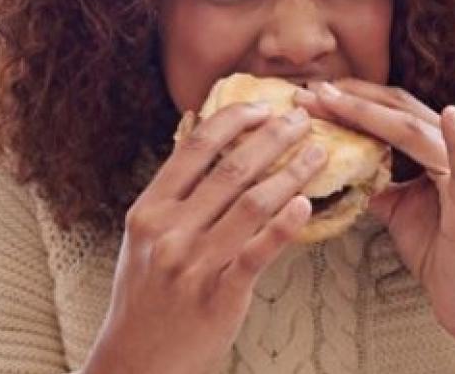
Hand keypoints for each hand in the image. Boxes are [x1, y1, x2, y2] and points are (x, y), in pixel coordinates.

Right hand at [83, 104, 327, 373]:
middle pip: (231, 170)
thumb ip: (172, 194)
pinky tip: (306, 205)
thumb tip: (199, 138)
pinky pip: (258, 252)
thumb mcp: (142, 238)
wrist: (136, 360)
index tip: (265, 106)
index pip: (194, 148)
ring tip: (318, 154)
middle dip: (274, 137)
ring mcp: (194, 264)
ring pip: (253, 205)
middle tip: (304, 119)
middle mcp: (169, 232)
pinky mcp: (220, 295)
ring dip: (292, 173)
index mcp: (149, 210)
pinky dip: (285, 225)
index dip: (234, 120)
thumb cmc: (145, 295)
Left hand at [296, 80, 454, 372]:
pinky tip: (449, 117)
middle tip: (311, 91)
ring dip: (369, 113)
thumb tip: (344, 167)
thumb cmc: (445, 260)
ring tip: (330, 100)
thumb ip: (382, 184)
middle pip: (403, 112)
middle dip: (353, 99)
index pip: (397, 114)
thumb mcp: (402, 213)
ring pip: (416, 131)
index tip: (315, 94)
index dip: (356, 101)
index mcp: (449, 152)